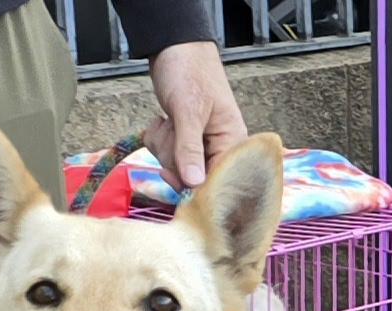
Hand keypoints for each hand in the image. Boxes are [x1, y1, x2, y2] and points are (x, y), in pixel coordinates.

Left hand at [147, 42, 246, 190]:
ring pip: (177, 168)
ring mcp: (201, 146)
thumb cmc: (189, 70)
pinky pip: (168, 156)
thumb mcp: (189, 110)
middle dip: (175, 157)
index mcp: (232, 143)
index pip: (217, 181)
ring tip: (167, 120)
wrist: (173, 45)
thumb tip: (194, 184)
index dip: (194, 184)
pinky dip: (159, 140)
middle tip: (172, 130)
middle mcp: (220, 148)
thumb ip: (190, 148)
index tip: (171, 173)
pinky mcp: (185, 142)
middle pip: (194, 179)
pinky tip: (162, 121)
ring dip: (164, 145)